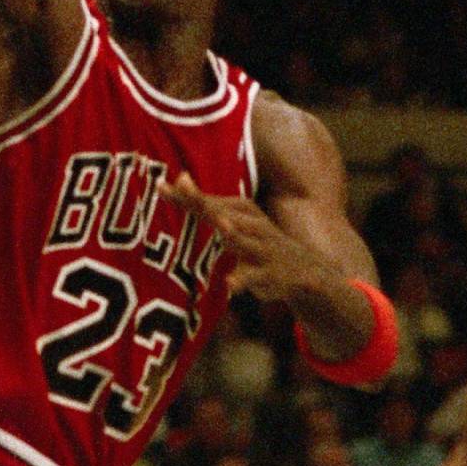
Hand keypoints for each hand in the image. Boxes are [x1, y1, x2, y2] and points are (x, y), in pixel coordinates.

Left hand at [163, 174, 331, 308]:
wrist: (306, 271)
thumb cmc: (258, 244)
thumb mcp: (233, 223)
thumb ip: (204, 207)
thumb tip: (175, 180)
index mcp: (241, 211)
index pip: (208, 201)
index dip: (185, 194)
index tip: (160, 184)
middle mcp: (252, 225)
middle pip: (223, 212)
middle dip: (204, 202)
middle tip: (183, 187)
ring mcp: (263, 249)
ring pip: (245, 240)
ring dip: (234, 232)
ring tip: (220, 224)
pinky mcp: (271, 273)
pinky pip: (256, 276)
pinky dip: (243, 280)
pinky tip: (229, 285)